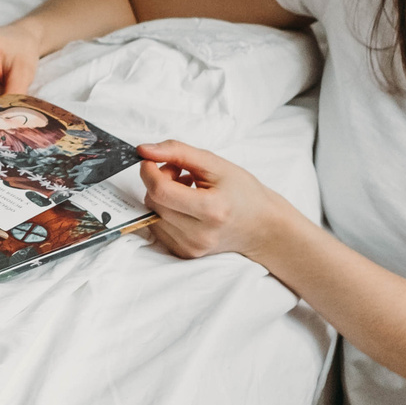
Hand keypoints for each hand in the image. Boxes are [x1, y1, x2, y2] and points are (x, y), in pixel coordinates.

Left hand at [137, 141, 282, 259]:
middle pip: (154, 202)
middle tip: (180, 173)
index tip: (151, 160)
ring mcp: (191, 248)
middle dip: (158, 181)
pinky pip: (158, 228)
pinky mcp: (184, 254)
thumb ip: (178, 152)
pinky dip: (165, 213)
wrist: (262, 226)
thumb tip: (144, 150)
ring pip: (152, 215)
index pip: (161, 190)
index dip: (149, 171)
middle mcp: (199, 234)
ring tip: (186, 190)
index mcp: (211, 210)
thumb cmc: (243, 192)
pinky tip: (185, 207)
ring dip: (161, 198)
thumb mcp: (215, 164)